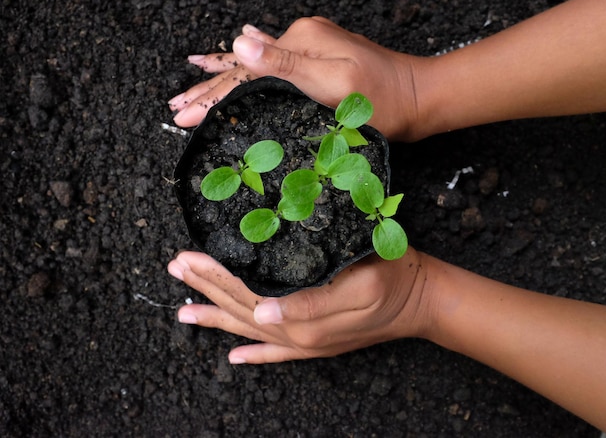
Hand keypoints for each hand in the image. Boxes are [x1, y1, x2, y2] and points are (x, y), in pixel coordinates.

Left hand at [167, 247, 429, 363]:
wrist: (421, 301)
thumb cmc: (391, 278)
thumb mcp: (357, 285)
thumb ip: (309, 303)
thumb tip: (262, 313)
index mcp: (300, 318)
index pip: (244, 294)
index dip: (214, 275)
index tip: (187, 258)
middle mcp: (296, 335)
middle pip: (240, 309)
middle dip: (206, 288)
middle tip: (176, 269)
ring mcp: (304, 343)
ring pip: (250, 329)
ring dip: (217, 317)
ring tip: (185, 311)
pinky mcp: (316, 345)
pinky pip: (277, 354)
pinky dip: (254, 354)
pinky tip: (235, 356)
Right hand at [168, 17, 427, 141]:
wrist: (419, 98)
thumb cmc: (382, 100)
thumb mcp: (334, 84)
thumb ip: (287, 63)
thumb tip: (241, 40)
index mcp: (299, 42)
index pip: (243, 71)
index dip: (211, 94)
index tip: (181, 114)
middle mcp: (300, 39)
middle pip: (244, 65)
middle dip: (209, 87)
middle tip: (175, 107)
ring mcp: (309, 48)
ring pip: (255, 65)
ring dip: (222, 76)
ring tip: (192, 75)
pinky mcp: (317, 60)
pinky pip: (273, 64)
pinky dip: (250, 66)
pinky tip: (239, 51)